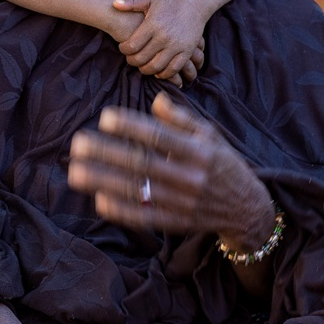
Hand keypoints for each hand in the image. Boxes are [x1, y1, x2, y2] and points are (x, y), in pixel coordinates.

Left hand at [67, 93, 274, 249]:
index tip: (105, 117)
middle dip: (107, 153)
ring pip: (138, 191)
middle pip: (143, 164)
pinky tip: (99, 200)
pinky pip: (145, 218)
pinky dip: (122, 210)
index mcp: (200, 151)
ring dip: (104, 182)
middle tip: (78, 144)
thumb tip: (155, 100)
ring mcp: (183, 203)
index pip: (160, 137)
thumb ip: (181, 119)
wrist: (247, 209)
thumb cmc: (223, 164)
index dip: (132, 127)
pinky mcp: (177, 223)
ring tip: (76, 172)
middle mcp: (191, 178)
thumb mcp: (210, 136)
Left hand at [112, 0, 212, 81]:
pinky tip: (158, 71)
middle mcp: (164, 36)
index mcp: (152, 24)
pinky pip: (173, 68)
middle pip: (142, 58)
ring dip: (146, 70)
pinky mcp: (186, 51)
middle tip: (131, 59)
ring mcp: (176, 45)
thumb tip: (114, 4)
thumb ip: (131, 2)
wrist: (195, 3)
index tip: (123, 48)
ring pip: (156, 66)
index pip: (132, 45)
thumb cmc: (170, 1)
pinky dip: (164, 73)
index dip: (124, 50)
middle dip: (132, 61)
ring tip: (142, 65)